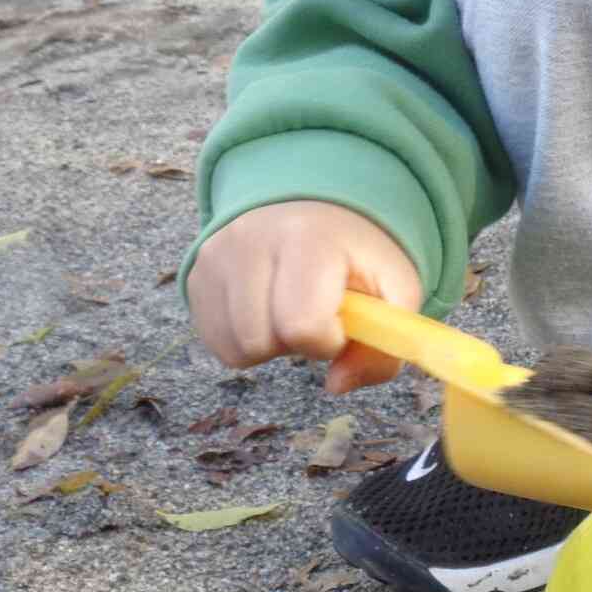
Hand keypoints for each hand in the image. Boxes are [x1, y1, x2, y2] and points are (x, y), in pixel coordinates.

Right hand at [187, 200, 423, 392]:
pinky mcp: (196, 273)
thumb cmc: (355, 252)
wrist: (313, 206)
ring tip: (289, 310)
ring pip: (235, 347)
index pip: (302, 323)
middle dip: (297, 343)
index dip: (327, 339)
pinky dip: (244, 341)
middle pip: (261, 339)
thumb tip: (337, 385)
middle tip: (315, 314)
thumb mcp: (395, 289)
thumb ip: (385, 346)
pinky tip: (265, 312)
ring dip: (269, 345)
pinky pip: (214, 342)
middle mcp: (252, 239)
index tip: (340, 321)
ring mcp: (217, 255)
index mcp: (308, 238)